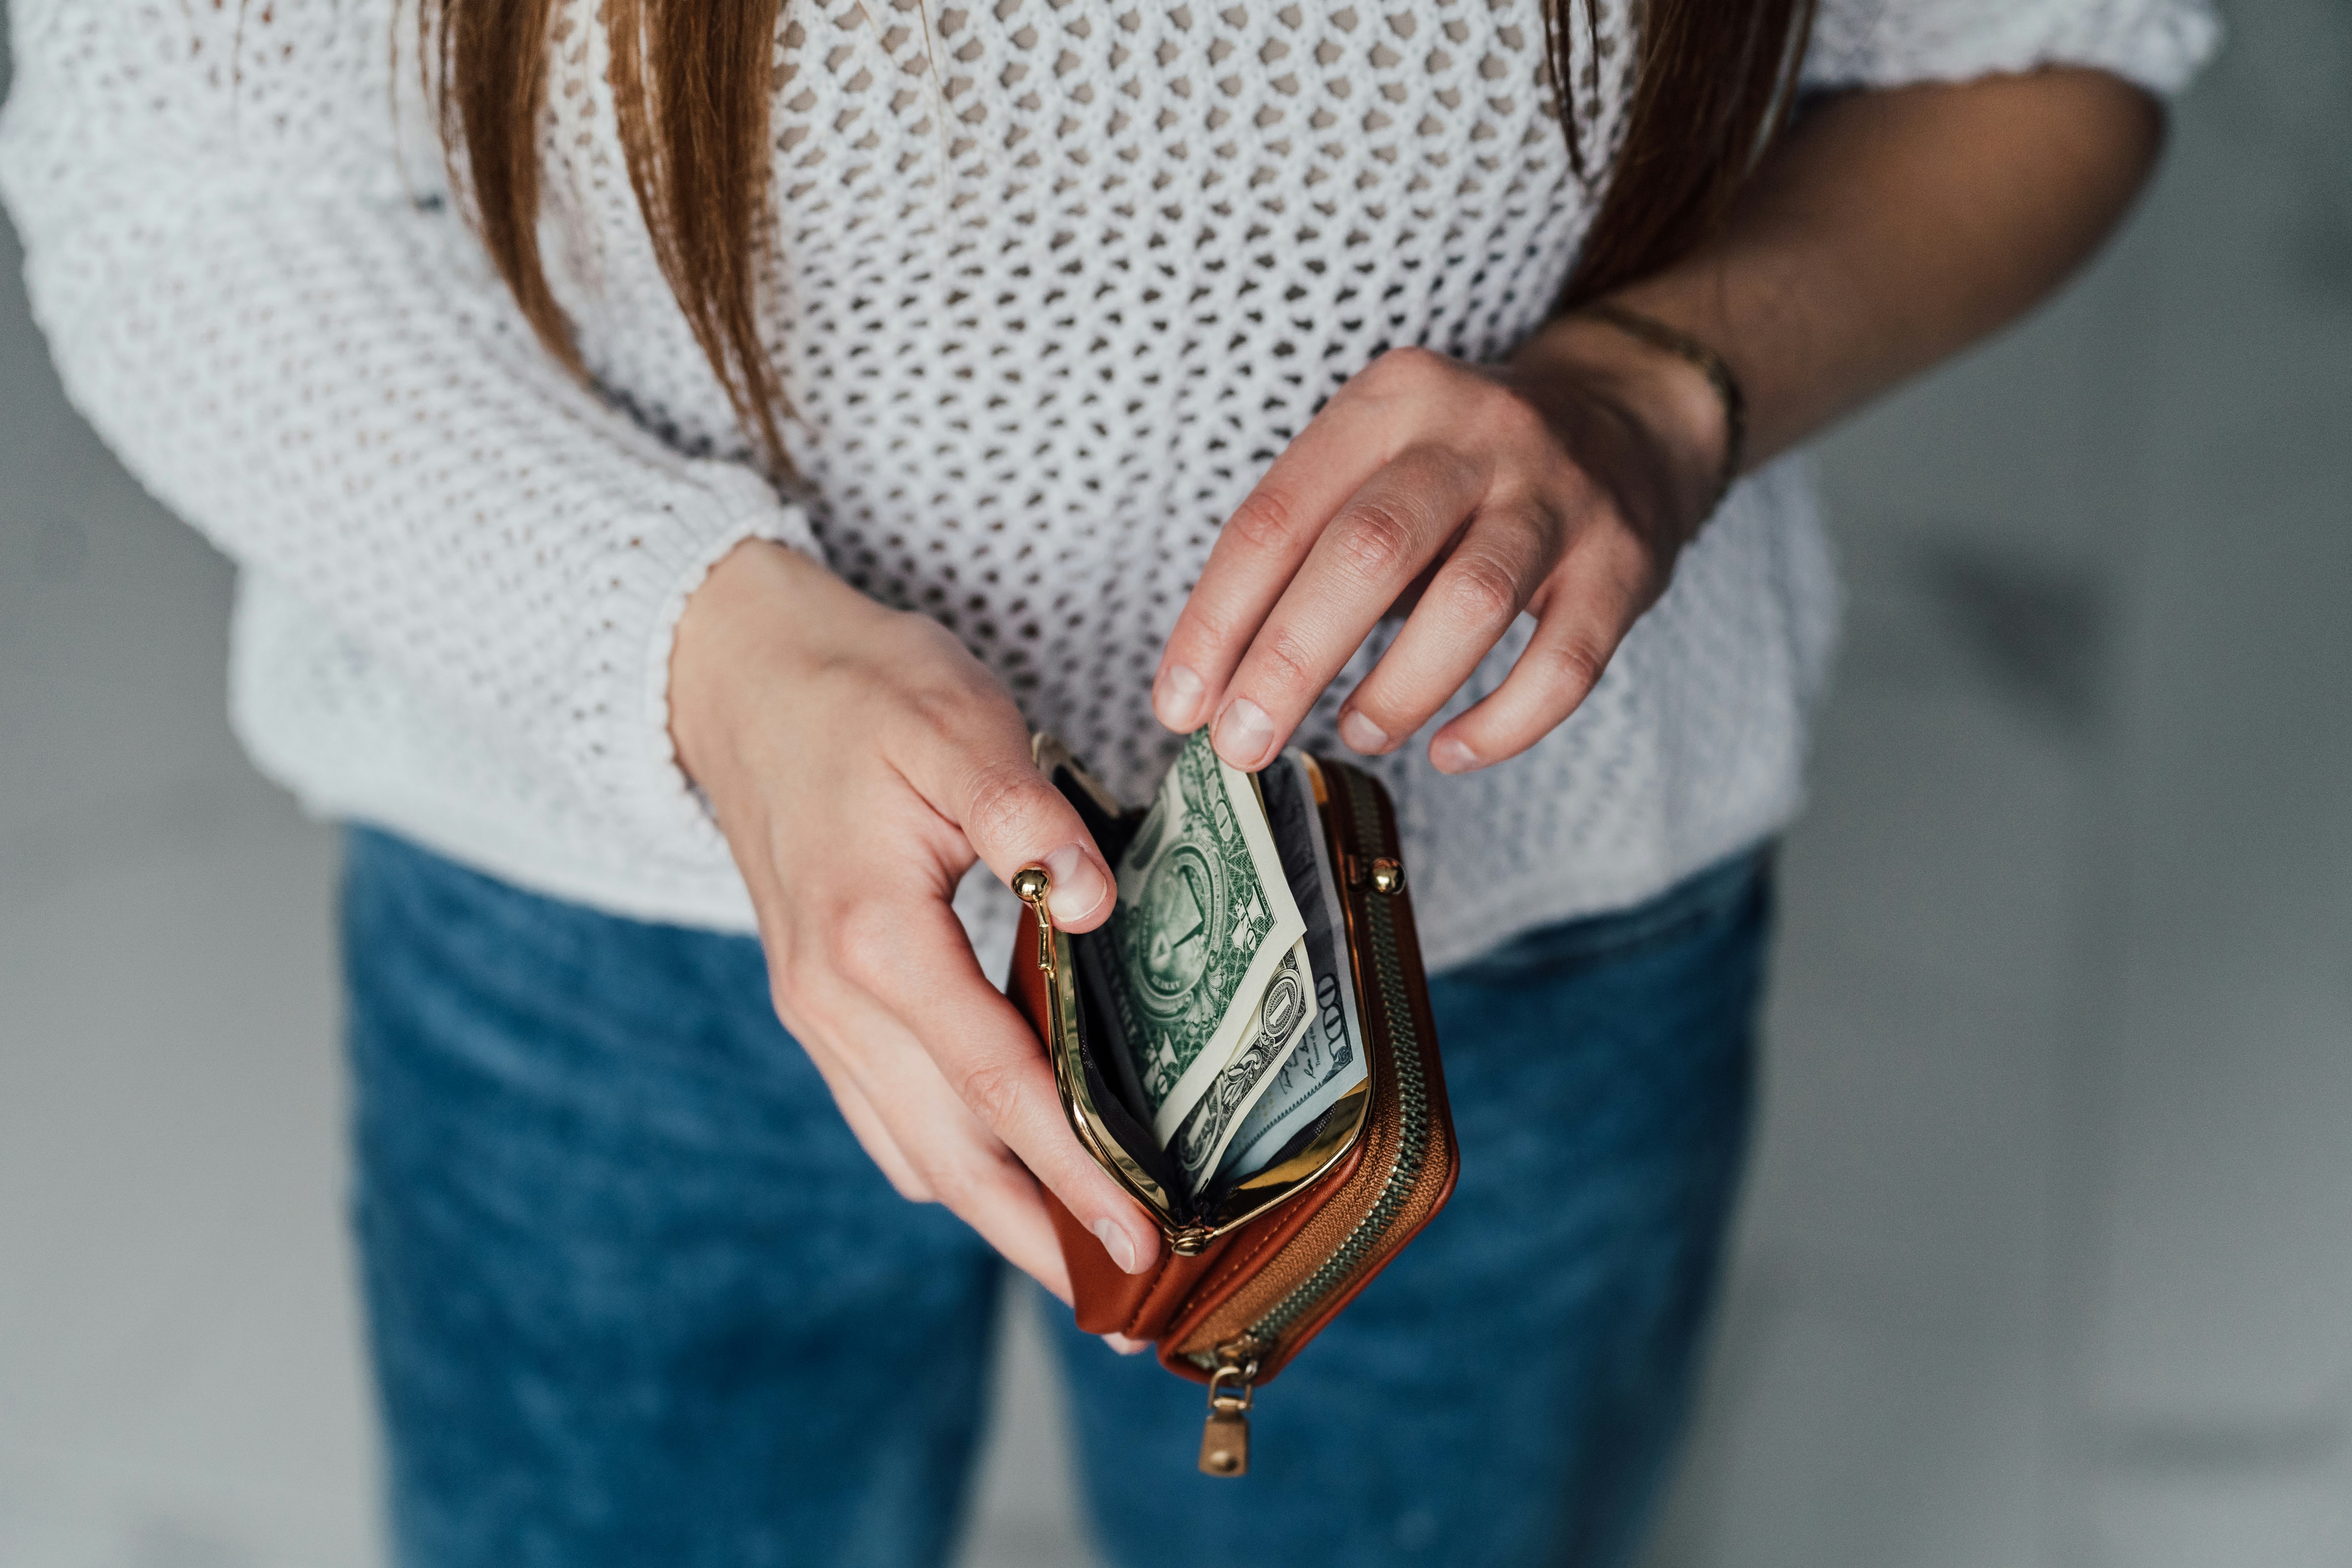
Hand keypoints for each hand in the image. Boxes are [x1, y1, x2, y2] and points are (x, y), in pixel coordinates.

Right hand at [670, 540, 1161, 1300]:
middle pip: (948, 1157)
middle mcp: (835, 1001)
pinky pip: (884, 1117)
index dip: (1074, 1173)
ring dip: (993, 1214)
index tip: (1141, 1240)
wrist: (743, 678)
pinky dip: (948, 1164)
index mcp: (874, 941)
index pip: (997, 1085)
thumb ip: (1028, 815)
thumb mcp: (956, 723)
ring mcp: (817, 1013)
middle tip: (1127, 1306)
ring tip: (1079, 1260)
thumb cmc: (862, 692)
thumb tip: (1092, 902)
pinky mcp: (819, 1006)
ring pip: (910, 1152)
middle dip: (1038, 1237)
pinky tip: (1005, 1172)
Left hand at [1150, 327, 1728, 771]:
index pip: (1276, 517)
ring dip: (1397, 691)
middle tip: (1241, 744)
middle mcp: (1476, 435)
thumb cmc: (1461, 469)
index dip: (1217, 620)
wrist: (1627, 418)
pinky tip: (1450, 752)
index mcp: (1389, 401)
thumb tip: (1213, 685)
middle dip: (1289, 662)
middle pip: (1367, 552)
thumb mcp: (1375, 459)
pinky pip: (1563, 666)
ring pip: (1470, 606)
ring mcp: (1559, 499)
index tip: (1179, 704)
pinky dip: (1500, 726)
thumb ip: (1303, 549)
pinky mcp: (1624, 567)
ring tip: (1357, 733)